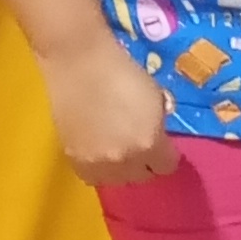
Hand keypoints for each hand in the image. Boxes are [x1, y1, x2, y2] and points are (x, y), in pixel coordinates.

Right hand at [40, 30, 176, 187]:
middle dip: (144, 163)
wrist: (77, 60)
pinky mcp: (74, 158)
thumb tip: (156, 132)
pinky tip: (97, 151)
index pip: (166, 166)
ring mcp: (98, 162)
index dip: (165, 155)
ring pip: (117, 180)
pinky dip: (98, 167)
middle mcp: (126, 160)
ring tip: (116, 151)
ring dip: (120, 168)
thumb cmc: (121, 70)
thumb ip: (158, 122)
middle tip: (138, 146)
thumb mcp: (154, 95)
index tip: (161, 145)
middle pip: (143, 177)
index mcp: (150, 143)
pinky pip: (92, 175)